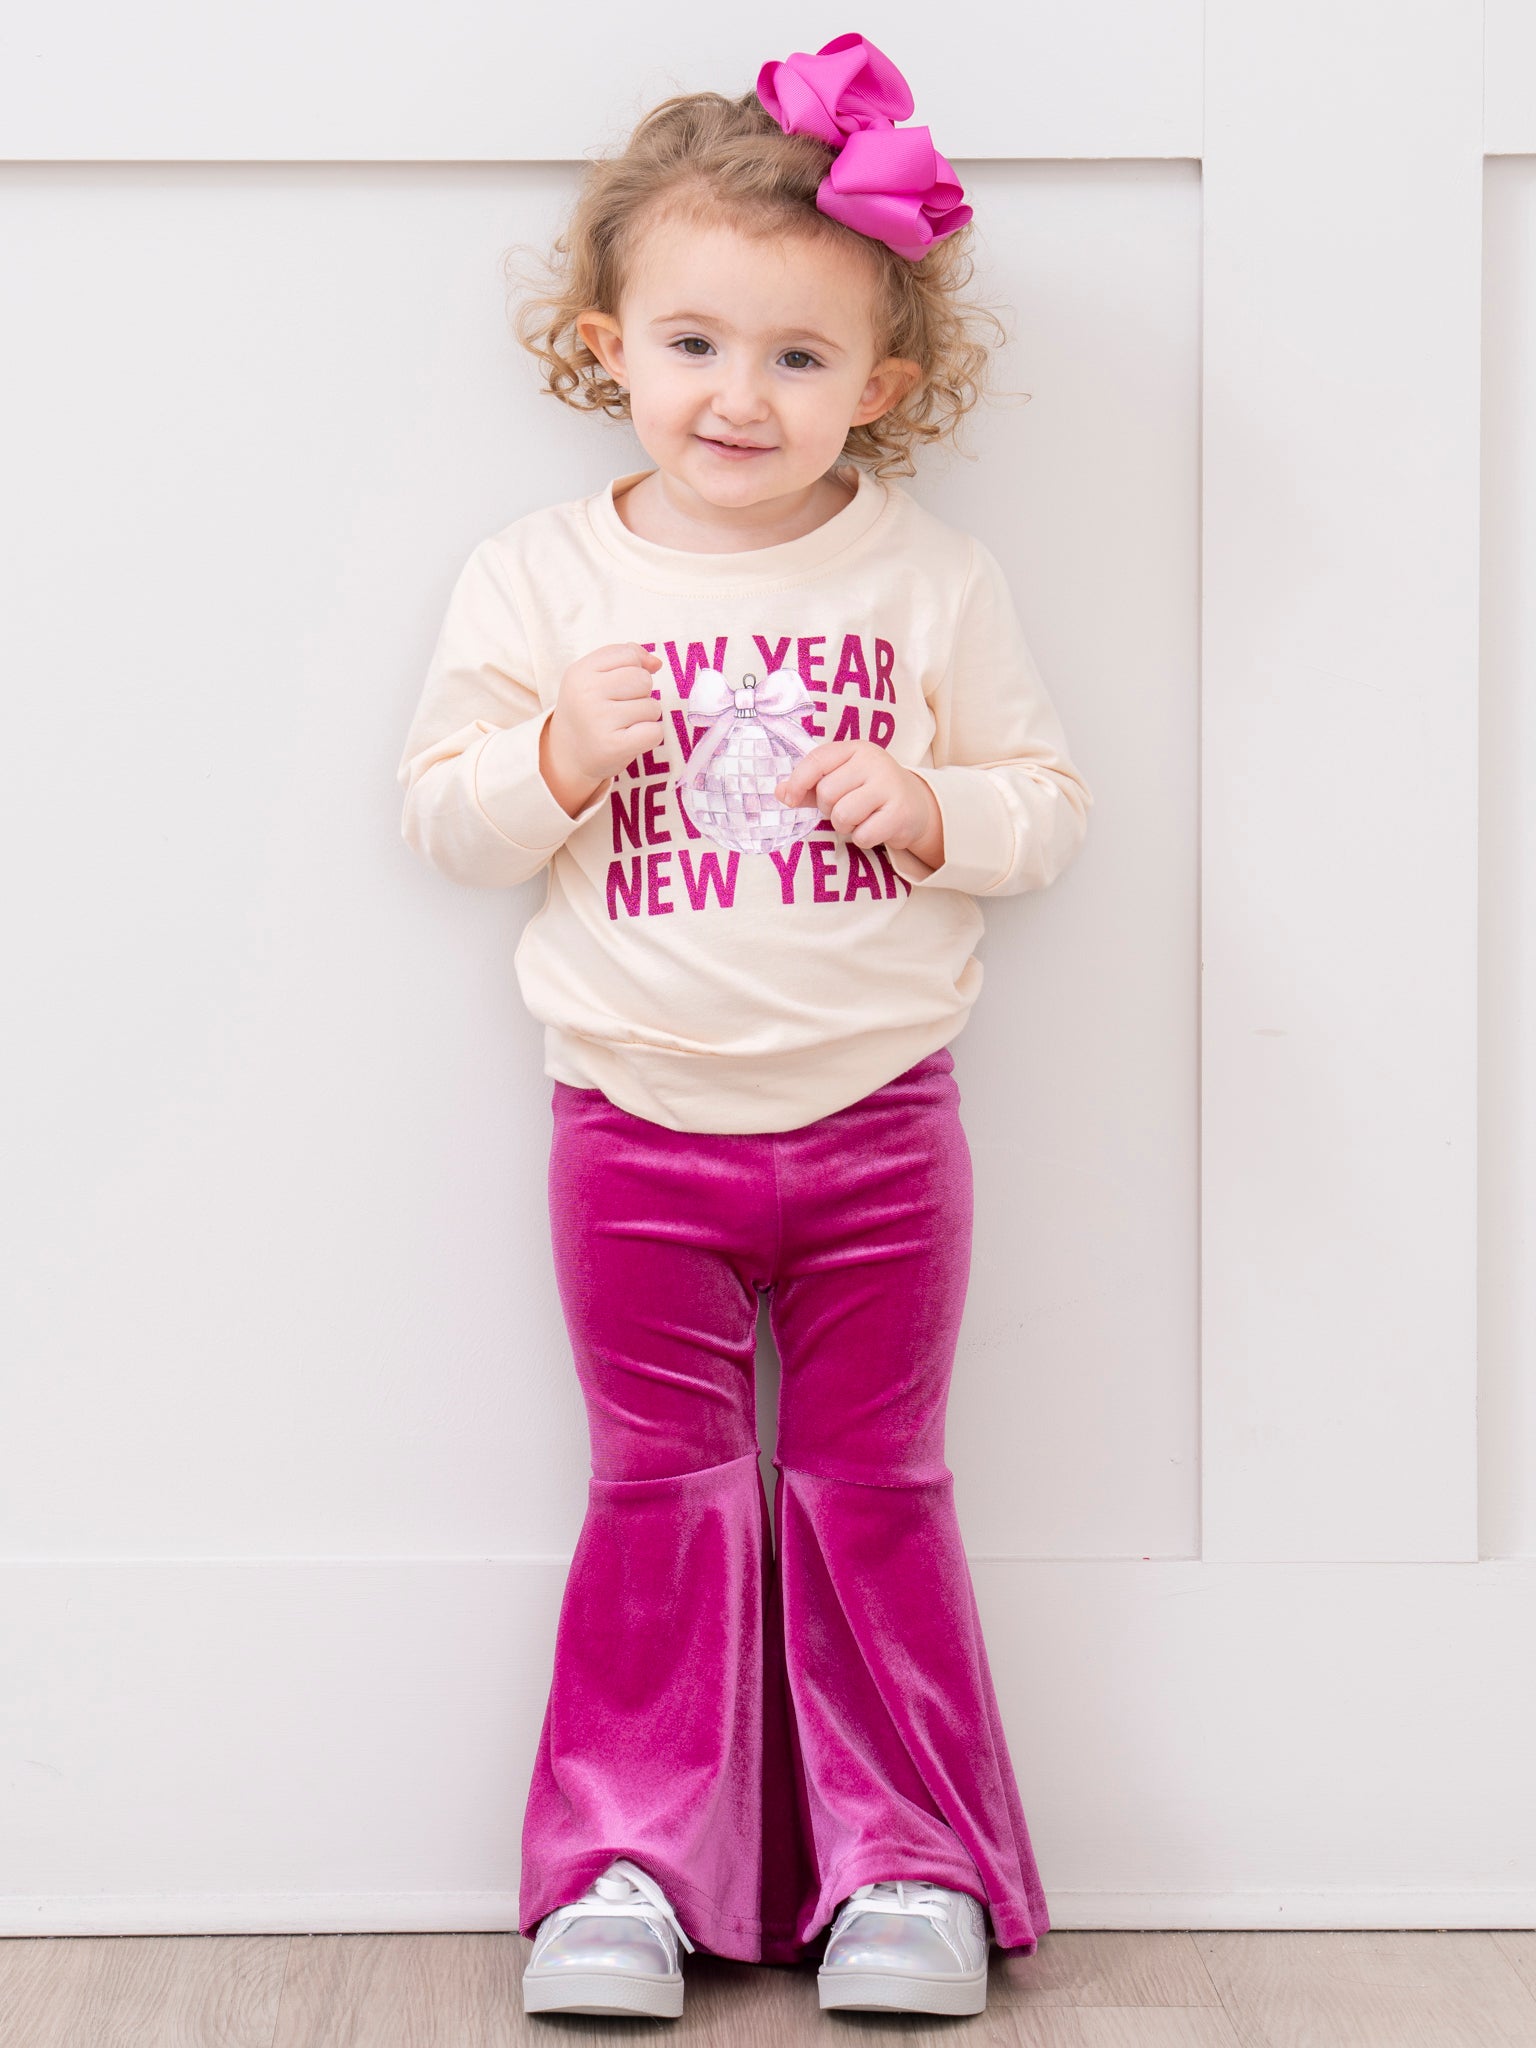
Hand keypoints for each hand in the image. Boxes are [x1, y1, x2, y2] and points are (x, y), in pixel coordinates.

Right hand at [543, 643, 666, 816]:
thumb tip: (656, 662)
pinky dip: (650, 736)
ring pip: (652, 706)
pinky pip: (655, 731)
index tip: (616, 687)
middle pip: (643, 679)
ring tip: (622, 725)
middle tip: (620, 709)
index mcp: (580, 672)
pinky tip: (630, 740)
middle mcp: (586, 693)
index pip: (629, 654)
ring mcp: (599, 720)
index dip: (633, 669)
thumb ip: (625, 658)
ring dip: (645, 717)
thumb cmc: (589, 712)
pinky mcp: (614, 746)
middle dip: (641, 694)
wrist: (567, 757)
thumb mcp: (595, 677)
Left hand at [775, 740, 944, 865]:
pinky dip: (863, 838)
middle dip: (829, 809)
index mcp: (855, 749)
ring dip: (845, 826)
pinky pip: (863, 834)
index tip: (788, 798)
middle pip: (827, 792)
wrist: (914, 805)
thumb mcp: (839, 782)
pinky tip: (875, 827)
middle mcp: (874, 761)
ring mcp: (889, 785)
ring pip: (843, 815)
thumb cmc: (868, 792)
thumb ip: (808, 787)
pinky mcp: (900, 812)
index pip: (817, 760)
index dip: (798, 781)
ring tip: (859, 819)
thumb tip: (779, 792)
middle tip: (846, 808)